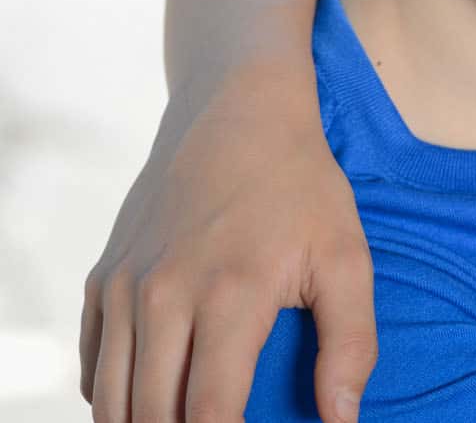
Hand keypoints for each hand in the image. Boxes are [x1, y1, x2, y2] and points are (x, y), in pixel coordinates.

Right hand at [81, 61, 375, 422]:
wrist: (238, 112)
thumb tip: (342, 422)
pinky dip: (115, 399)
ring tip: (187, 422)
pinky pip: (94, 368)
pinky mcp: (103, 280)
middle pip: (153, 416)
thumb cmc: (301, 187)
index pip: (209, 414)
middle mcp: (163, 298)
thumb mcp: (346, 257)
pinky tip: (154, 401)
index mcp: (230, 296)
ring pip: (113, 403)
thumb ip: (350, 344)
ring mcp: (124, 289)